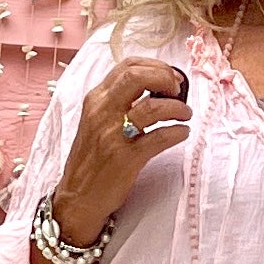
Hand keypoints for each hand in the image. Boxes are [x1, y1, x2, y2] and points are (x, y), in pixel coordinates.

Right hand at [50, 59, 190, 245]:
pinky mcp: (125, 159)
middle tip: (178, 91)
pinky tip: (182, 133)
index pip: (127, 66)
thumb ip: (118, 103)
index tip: (170, 77)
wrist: (78, 197)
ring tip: (185, 114)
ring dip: (177, 108)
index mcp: (96, 100)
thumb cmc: (92, 160)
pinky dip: (176, 132)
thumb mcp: (96, 122)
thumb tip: (153, 88)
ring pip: (151, 107)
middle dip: (165, 78)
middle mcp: (102, 112)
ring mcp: (113, 135)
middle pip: (137, 77)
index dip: (155, 66)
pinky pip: (159, 138)